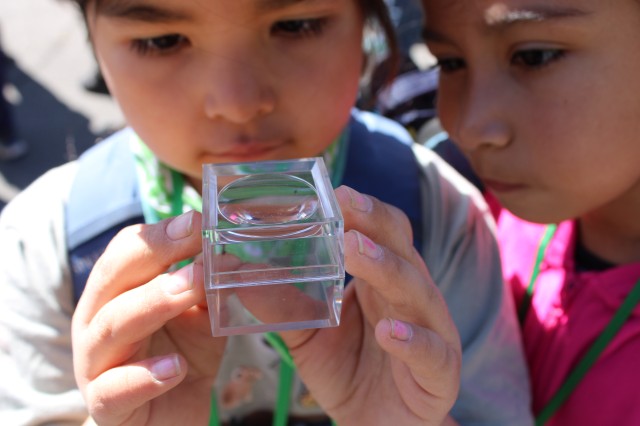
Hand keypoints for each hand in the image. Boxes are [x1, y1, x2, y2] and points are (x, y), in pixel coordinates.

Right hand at [72, 211, 225, 425]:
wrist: (174, 417)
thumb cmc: (180, 358)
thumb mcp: (200, 317)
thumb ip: (208, 289)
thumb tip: (231, 256)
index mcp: (115, 294)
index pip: (125, 251)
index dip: (159, 234)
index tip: (197, 220)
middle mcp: (96, 322)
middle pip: (112, 278)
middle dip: (153, 254)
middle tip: (193, 240)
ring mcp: (94, 365)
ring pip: (111, 327)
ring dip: (153, 302)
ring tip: (191, 289)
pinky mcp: (105, 406)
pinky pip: (115, 390)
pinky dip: (144, 376)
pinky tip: (175, 367)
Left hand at [279, 186, 461, 425]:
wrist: (375, 425)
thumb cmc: (346, 368)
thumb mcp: (308, 333)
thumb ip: (281, 303)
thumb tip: (233, 270)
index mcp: (383, 280)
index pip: (383, 233)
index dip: (365, 210)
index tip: (336, 191)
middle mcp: (411, 297)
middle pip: (403, 250)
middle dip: (376, 225)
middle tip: (346, 206)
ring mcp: (432, 332)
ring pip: (417, 293)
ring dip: (387, 269)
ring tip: (355, 251)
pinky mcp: (440, 374)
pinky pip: (432, 353)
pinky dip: (413, 341)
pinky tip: (390, 333)